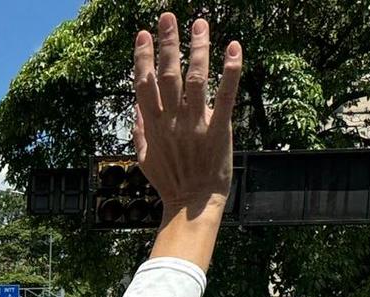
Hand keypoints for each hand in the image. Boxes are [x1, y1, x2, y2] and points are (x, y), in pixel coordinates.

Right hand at [131, 13, 241, 211]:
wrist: (191, 205)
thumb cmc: (170, 183)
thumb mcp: (144, 159)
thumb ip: (139, 133)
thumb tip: (135, 110)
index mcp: (153, 125)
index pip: (144, 84)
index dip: (142, 58)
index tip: (142, 35)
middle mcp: (172, 120)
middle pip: (168, 74)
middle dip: (167, 43)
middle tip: (168, 17)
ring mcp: (195, 124)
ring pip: (195, 79)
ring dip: (197, 49)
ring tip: (200, 24)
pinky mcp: (219, 130)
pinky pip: (226, 96)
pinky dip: (230, 71)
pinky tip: (234, 48)